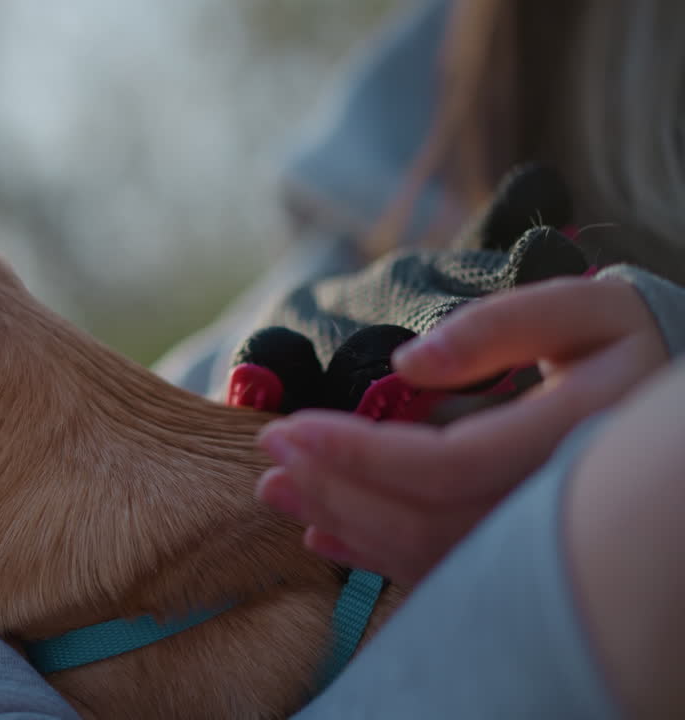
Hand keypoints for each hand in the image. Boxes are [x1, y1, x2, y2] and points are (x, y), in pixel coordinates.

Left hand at [254, 276, 669, 585]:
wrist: (673, 404)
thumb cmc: (628, 340)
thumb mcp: (584, 310)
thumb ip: (501, 327)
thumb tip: (410, 362)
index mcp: (571, 439)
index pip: (447, 465)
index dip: (360, 453)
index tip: (290, 429)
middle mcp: (558, 504)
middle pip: (427, 520)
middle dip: (337, 489)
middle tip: (269, 458)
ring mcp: (544, 538)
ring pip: (430, 553)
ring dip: (345, 523)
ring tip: (277, 491)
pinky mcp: (524, 552)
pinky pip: (443, 569)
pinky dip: (376, 555)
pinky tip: (325, 534)